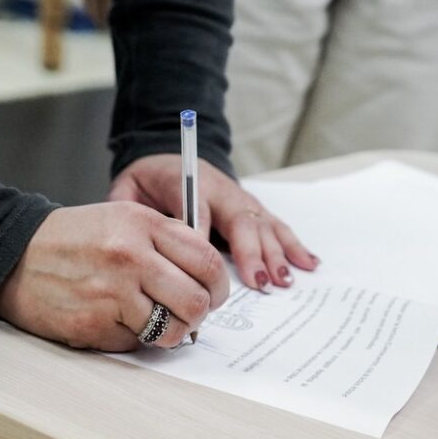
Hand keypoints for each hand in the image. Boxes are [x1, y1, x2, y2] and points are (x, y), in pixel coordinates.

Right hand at [0, 202, 228, 350]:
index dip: (219, 285)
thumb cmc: (71, 240)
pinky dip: (133, 338)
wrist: (13, 257)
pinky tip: (115, 321)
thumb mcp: (121, 219)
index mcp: (143, 224)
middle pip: (197, 300)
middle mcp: (131, 255)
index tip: (213, 293)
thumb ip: (164, 241)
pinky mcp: (95, 323)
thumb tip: (205, 278)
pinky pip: (137, 342)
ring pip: (173, 329)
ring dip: (170, 333)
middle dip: (198, 315)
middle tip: (187, 315)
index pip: (208, 261)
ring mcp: (113, 292)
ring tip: (155, 323)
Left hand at [109, 155, 317, 290]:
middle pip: (240, 221)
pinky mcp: (254, 209)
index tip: (207, 266)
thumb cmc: (148, 182)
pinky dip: (294, 245)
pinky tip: (309, 263)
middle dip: (251, 253)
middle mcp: (221, 191)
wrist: (169, 157)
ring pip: (263, 225)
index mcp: (188, 183)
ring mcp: (241, 200)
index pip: (199, 210)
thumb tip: (141, 241)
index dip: (205, 237)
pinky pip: (277, 226)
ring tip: (284, 280)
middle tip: (259, 282)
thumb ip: (131, 211)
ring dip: (276, 253)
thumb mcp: (128, 190)